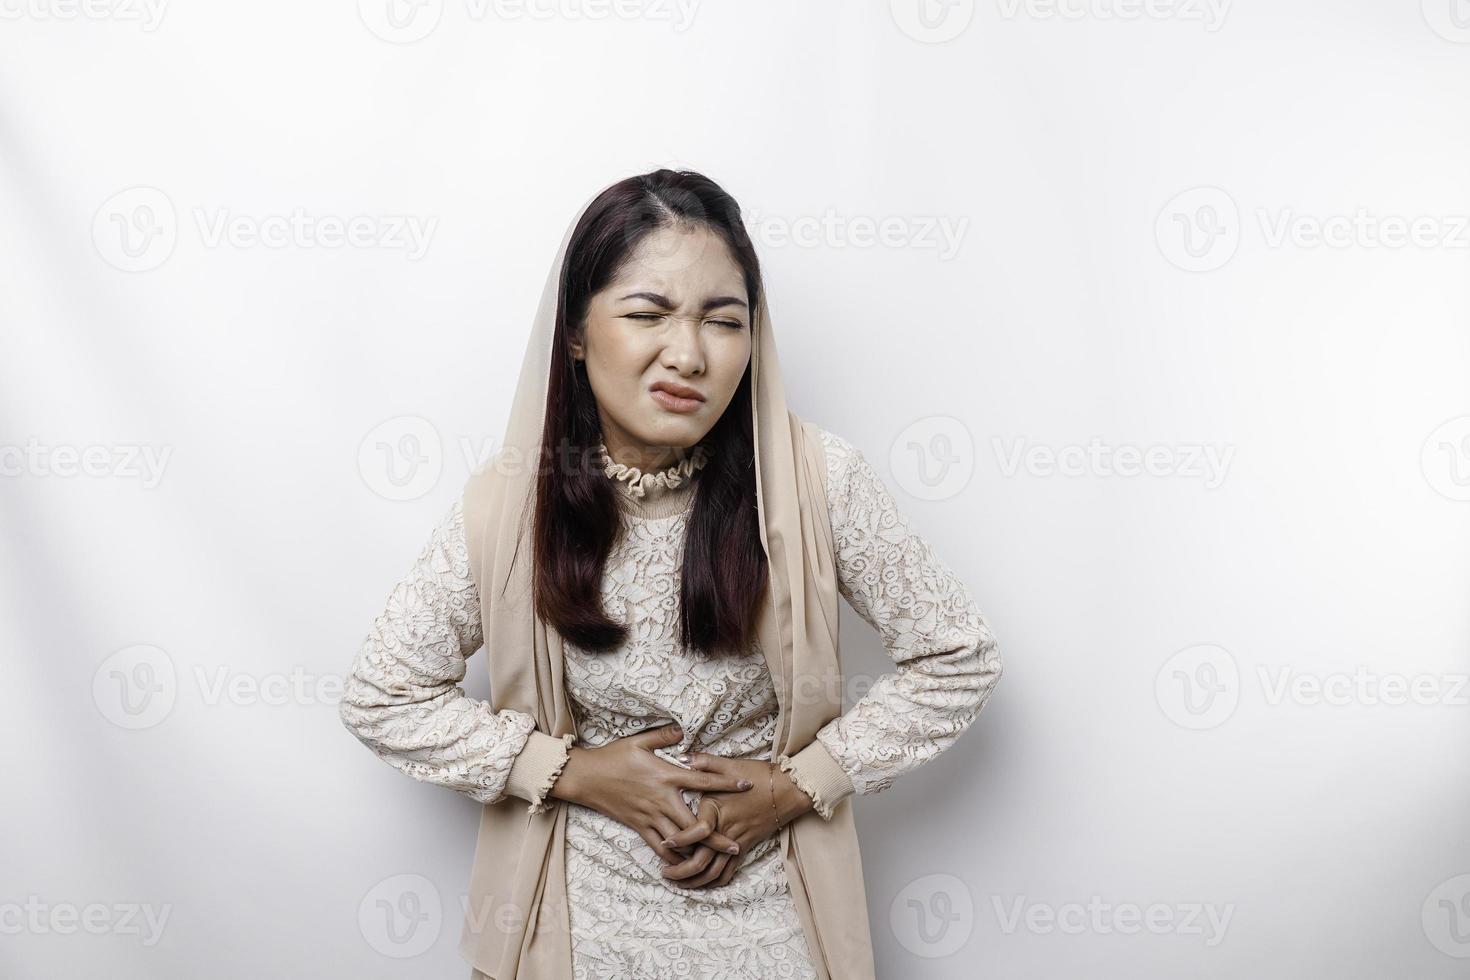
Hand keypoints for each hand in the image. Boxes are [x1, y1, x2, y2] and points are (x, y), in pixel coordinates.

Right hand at [551, 723, 755, 864]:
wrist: (585, 777)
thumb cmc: (612, 756)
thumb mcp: (638, 740)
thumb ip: (663, 736)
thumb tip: (683, 730)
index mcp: (666, 776)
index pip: (702, 781)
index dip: (726, 783)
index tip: (746, 786)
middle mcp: (661, 799)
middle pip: (695, 823)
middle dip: (716, 837)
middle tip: (736, 846)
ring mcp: (650, 816)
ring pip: (679, 840)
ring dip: (697, 851)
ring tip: (714, 860)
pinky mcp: (638, 826)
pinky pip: (658, 847)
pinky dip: (672, 856)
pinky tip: (683, 862)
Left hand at [659, 757, 813, 889]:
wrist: (788, 789)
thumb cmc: (759, 775)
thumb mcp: (730, 765)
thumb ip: (704, 763)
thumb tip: (682, 757)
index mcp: (717, 809)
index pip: (696, 831)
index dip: (680, 840)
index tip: (665, 842)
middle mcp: (726, 830)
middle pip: (702, 861)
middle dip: (680, 871)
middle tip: (664, 872)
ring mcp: (737, 841)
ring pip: (714, 872)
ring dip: (695, 881)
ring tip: (678, 882)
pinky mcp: (745, 847)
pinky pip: (729, 871)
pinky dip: (715, 881)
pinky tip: (703, 883)